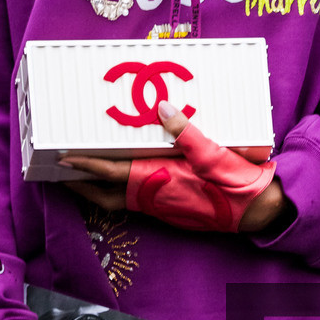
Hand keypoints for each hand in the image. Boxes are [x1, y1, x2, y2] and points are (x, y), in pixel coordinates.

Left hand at [64, 106, 284, 234]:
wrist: (258, 211)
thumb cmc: (236, 184)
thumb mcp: (212, 151)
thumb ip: (184, 131)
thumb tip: (162, 109)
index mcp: (162, 182)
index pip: (114, 174)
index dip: (86, 166)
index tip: (65, 159)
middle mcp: (157, 199)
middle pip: (107, 197)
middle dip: (82, 187)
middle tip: (61, 173)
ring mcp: (164, 208)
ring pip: (121, 201)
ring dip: (100, 189)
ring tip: (84, 174)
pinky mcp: (172, 209)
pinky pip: (137, 200)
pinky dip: (122, 189)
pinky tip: (125, 175)